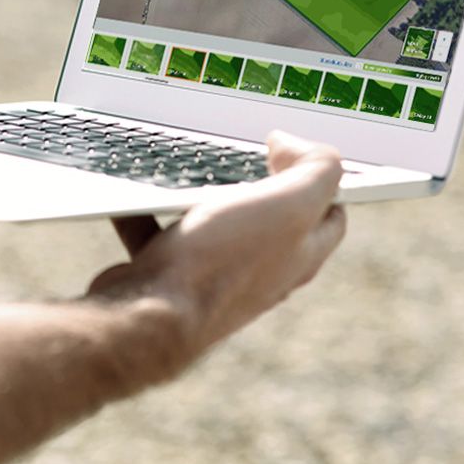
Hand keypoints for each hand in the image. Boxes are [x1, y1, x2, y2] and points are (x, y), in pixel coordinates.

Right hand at [87, 130, 346, 363]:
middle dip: (257, 184)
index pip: (330, 214)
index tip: (287, 151)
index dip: (318, 177)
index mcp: (299, 256)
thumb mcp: (289, 205)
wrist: (147, 318)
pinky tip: (133, 198)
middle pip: (271, 221)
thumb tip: (296, 145)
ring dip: (197, 198)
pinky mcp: (170, 282)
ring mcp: (215, 279)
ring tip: (184, 175)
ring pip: (213, 227)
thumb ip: (316, 171)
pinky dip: (146, 214)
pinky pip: (158, 237)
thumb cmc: (219, 264)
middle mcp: (262, 273)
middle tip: (240, 159)